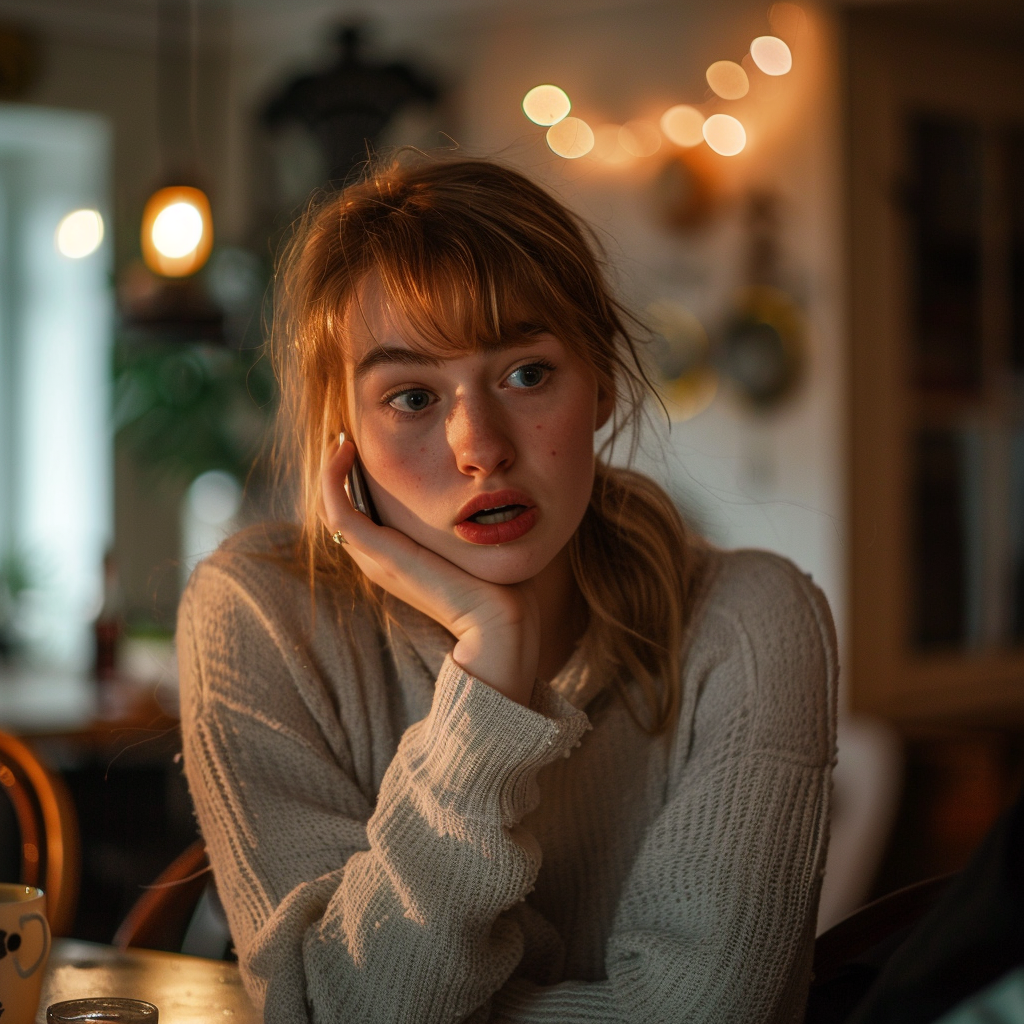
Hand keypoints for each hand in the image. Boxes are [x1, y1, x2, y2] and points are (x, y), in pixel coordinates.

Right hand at [322, 438, 538, 705]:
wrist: (498, 624)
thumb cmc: (499, 589)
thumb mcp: (473, 545)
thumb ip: (464, 523)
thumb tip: (481, 491)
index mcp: (397, 561)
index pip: (360, 518)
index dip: (356, 482)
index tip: (367, 446)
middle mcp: (378, 561)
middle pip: (339, 510)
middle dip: (338, 472)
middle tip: (346, 437)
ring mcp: (375, 560)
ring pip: (331, 508)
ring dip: (329, 471)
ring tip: (342, 438)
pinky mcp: (379, 555)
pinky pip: (337, 512)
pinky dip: (332, 480)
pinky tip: (344, 449)